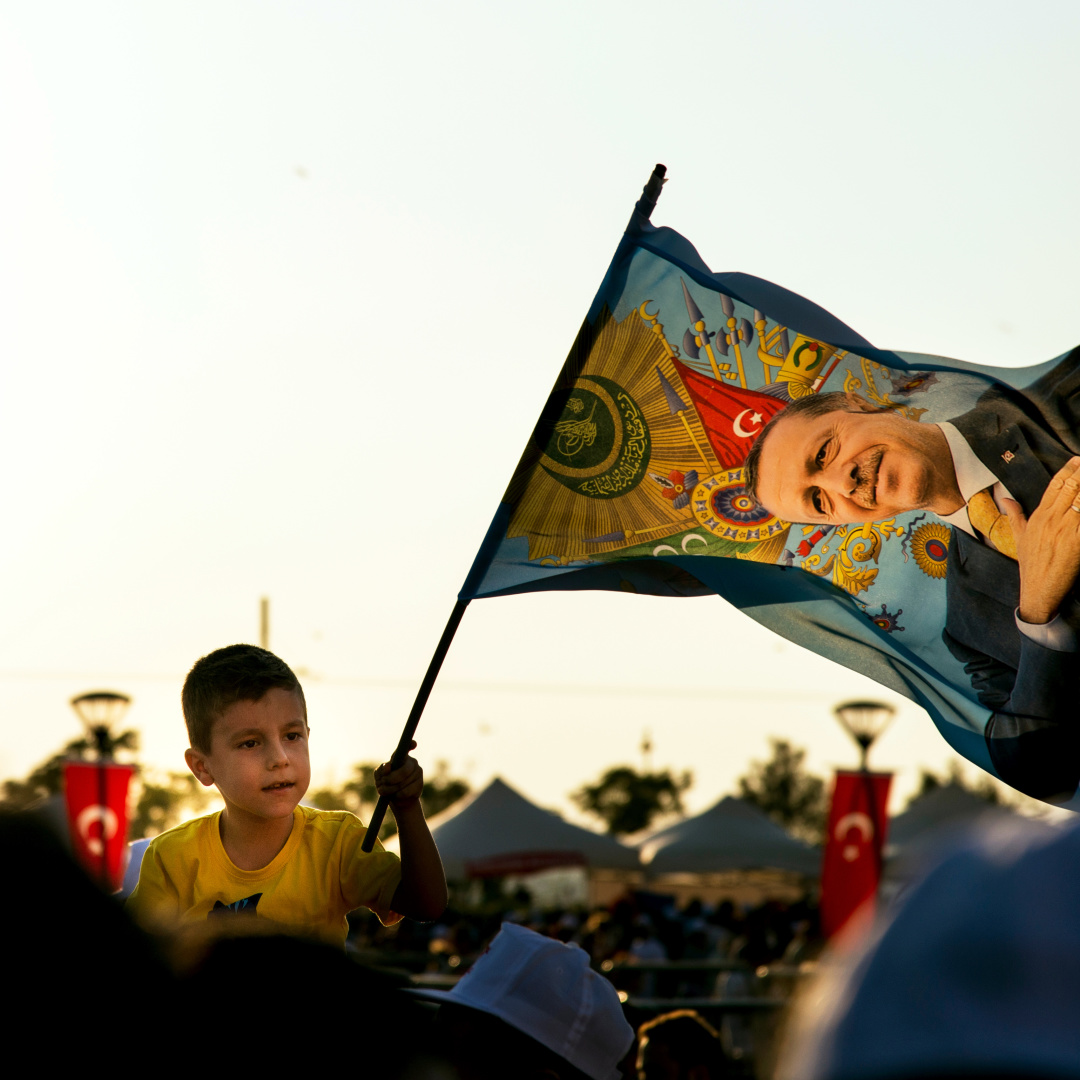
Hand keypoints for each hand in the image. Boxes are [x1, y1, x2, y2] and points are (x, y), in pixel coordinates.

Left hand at [374, 740, 423, 811]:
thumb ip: (381, 771)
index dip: (410, 745)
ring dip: (390, 789)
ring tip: (384, 791)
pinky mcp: (420, 785)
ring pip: (403, 783)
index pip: (406, 748)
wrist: (396, 799)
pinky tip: (395, 795)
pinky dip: (397, 795)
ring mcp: (418, 773)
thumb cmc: (386, 784)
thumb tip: (388, 765)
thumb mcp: (379, 777)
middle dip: (390, 780)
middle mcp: (413, 762)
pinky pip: (406, 791)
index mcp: (402, 757)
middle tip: (380, 785)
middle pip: (404, 771)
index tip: (414, 744)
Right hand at [1003, 456, 1079, 623]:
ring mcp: (1065, 531)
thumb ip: (1015, 515)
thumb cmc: (1030, 565)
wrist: (1039, 590)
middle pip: (1070, 488)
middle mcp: (1051, 520)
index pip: (1053, 486)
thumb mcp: (1019, 538)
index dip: (1067, 470)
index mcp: (1038, 517)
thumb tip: (1004, 499)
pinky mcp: (1078, 543)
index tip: (1076, 459)